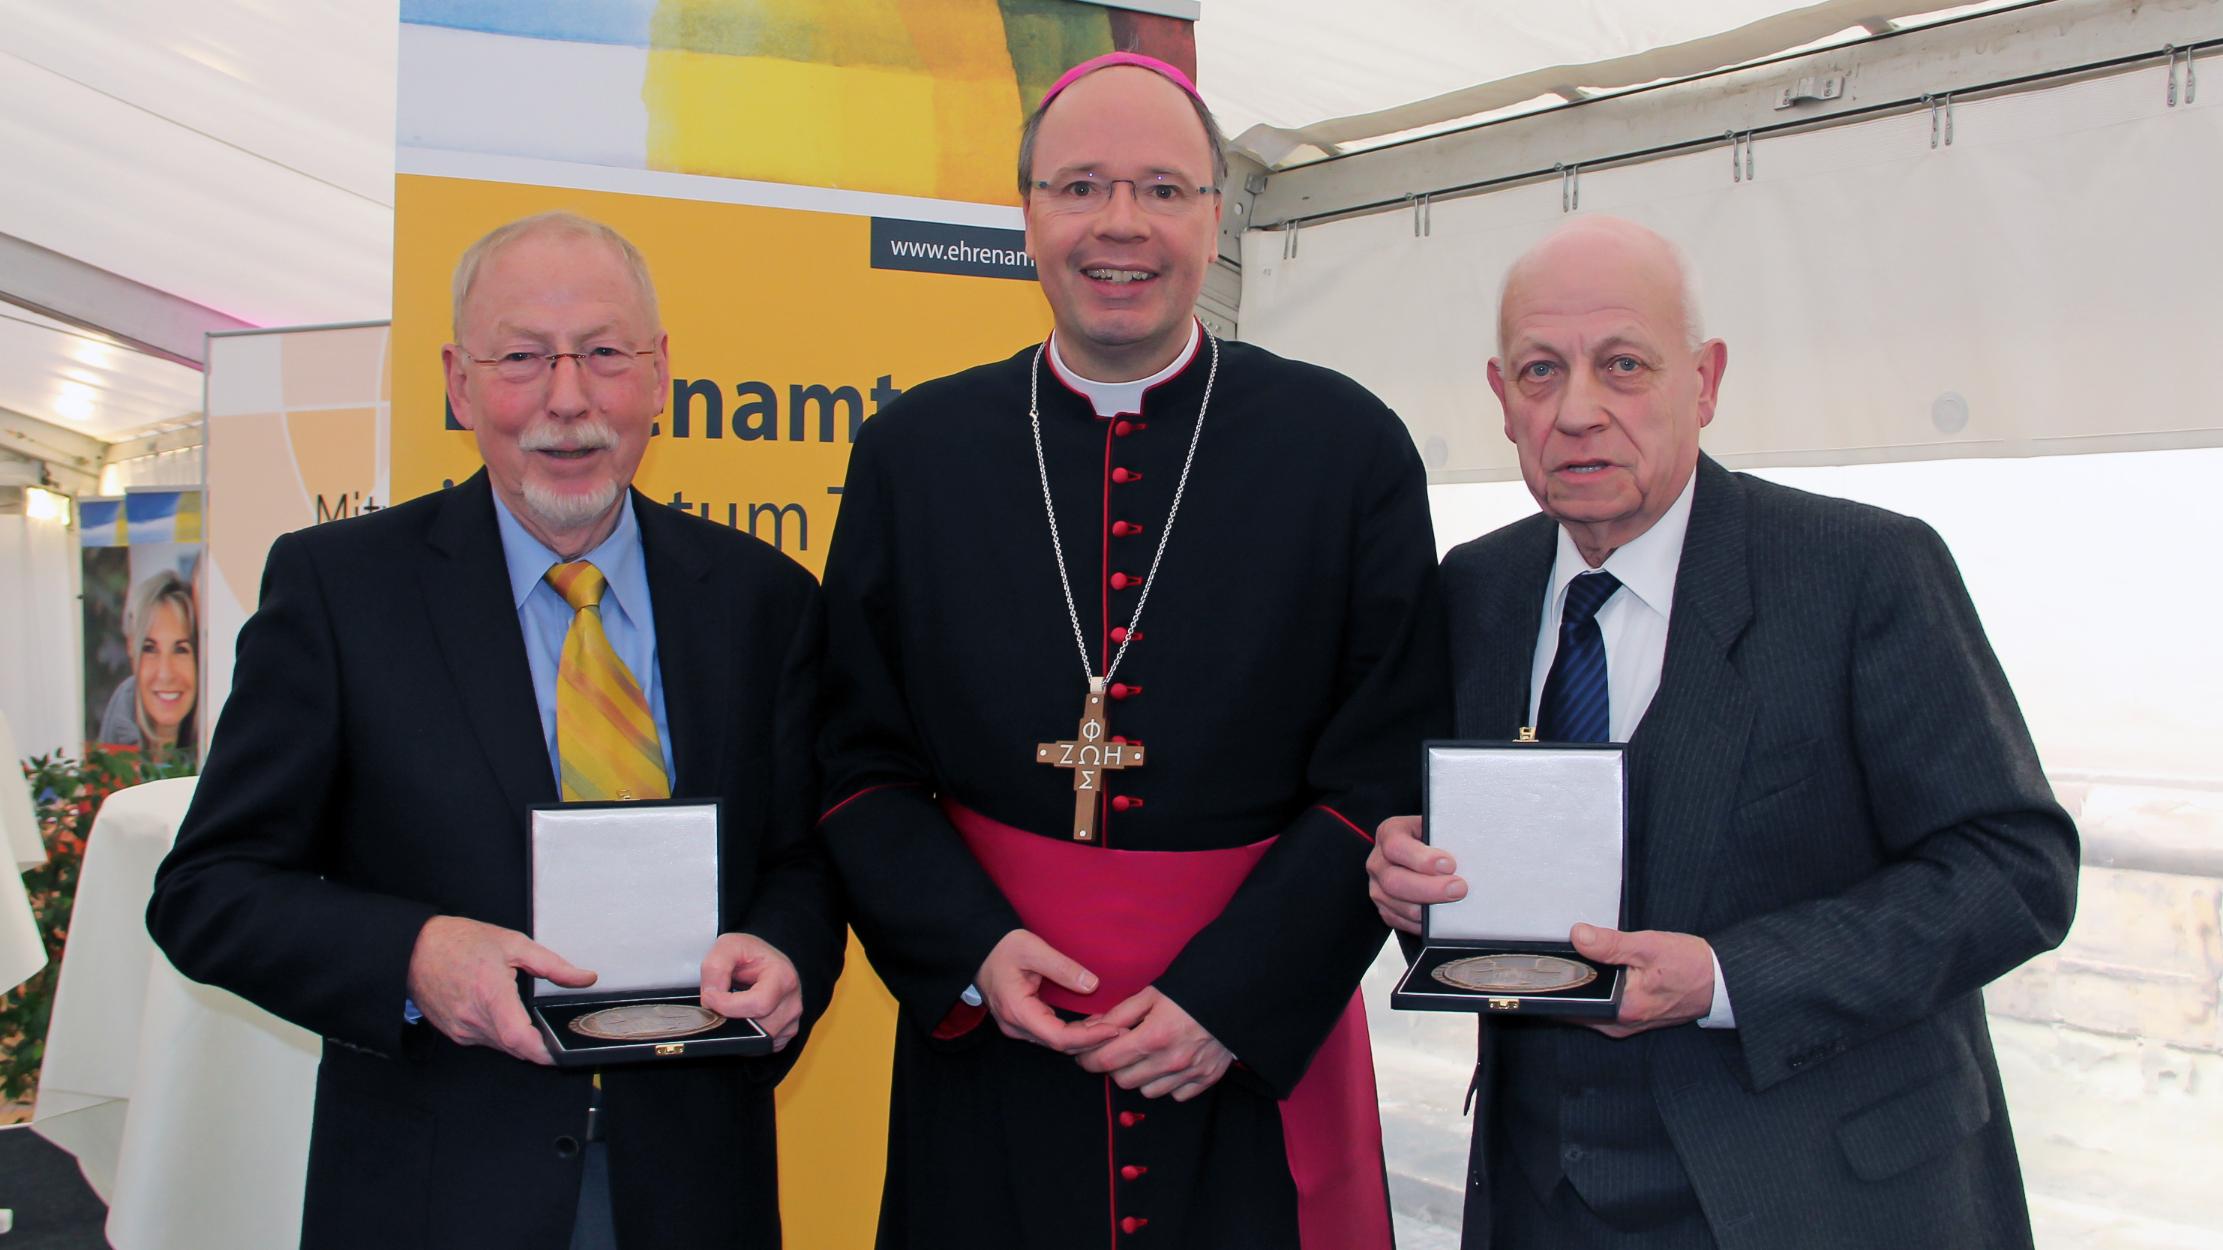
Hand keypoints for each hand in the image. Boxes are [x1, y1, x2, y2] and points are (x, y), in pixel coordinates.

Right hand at [406, 915, 594, 1064]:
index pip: (519, 1038)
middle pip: (515, 1047)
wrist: (416, 949)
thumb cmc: (461, 942)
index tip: (561, 1052)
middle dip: (537, 1044)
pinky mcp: (454, 1033)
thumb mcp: (514, 944)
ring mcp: (461, 1029)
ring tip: (527, 1018)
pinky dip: (499, 1035)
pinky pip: (485, 1042)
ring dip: (518, 1039)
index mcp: (490, 994)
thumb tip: (584, 978)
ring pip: (501, 1047)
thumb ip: (553, 965)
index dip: (543, 1051)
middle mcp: (474, 1018)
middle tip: (554, 1031)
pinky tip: (502, 1015)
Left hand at [700, 933, 804, 1050]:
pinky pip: (758, 1048)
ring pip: (756, 1041)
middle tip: (715, 1003)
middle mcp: (792, 1004)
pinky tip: (739, 1020)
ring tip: (727, 1009)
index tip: (709, 996)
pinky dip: (744, 1038)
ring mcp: (789, 1024)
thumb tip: (712, 995)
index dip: (727, 1005)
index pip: (758, 1004)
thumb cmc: (750, 955)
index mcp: (784, 978)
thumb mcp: (729, 946)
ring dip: (735, 1030)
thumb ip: (716, 966)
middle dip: (729, 1018)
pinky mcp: (782, 1038)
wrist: (762, 963)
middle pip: (756, 1027)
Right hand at [976, 929, 1121, 1053]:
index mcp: (1018, 1011)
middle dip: (1092, 1040)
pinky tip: (1093, 1022)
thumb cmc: (1002, 946)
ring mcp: (1017, 1026)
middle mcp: (1016, 1026)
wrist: (978, 948)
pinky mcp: (1022, 1022)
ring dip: (1084, 1037)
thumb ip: (1062, 967)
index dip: (1090, 1038)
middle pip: (1060, 1045)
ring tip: (1113, 1025)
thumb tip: (1092, 985)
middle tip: (1123, 1028)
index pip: (1060, 1037)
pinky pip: (1051, 1034)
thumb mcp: (1033, 949)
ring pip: (1056, 1042)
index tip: (1115, 1028)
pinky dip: (1074, 1032)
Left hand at [1074, 987, 1233, 1100]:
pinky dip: (1166, 1083)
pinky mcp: (1206, 1079)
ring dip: (1139, 1077)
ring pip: (1146, 1091)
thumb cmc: (1191, 991)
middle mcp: (1171, 1061)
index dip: (1088, 1059)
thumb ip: (1118, 1014)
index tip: (1083, 1055)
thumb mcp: (1151, 994)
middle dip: (1113, 1067)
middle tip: (1115, 1050)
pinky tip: (1168, 1063)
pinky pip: (1174, 1094)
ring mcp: (1190, 1073)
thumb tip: (1090, 1028)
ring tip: (1145, 1056)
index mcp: (1154, 1036)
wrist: (1236, 995)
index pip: (1106, 1062)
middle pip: (1123, 1080)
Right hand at [1366, 814, 1465, 933]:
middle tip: (1458, 888)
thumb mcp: (1438, 827)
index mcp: (1390, 833)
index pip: (1396, 846)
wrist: (1427, 853)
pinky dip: (1420, 923)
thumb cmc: (1435, 840)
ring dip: (1427, 909)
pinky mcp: (1385, 908)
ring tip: (1453, 905)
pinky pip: (1398, 921)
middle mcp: (1378, 861)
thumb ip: (1446, 834)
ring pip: (1396, 905)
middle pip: (1394, 880)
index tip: (1449, 865)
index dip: (1422, 858)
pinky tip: (1439, 919)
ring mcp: (1378, 887)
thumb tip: (1470, 847)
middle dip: (1430, 888)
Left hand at [1570, 923, 1716, 1037]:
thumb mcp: (1648, 946)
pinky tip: (1603, 973)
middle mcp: (1623, 1024)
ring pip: (1592, 1007)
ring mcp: (1629, 1024)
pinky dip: (1600, 991)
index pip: (1573, 1004)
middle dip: (1570, 984)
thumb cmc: (1691, 965)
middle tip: (1566, 958)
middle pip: (1579, 1007)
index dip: (1558, 984)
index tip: (1548, 966)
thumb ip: (1610, 944)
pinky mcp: (1635, 1018)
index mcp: (1624, 1010)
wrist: (1720, 979)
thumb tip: (1579, 936)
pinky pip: (1605, 1007)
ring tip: (1584, 962)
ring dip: (1585, 988)